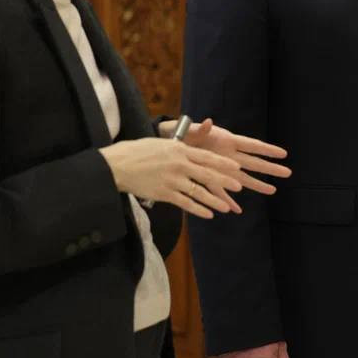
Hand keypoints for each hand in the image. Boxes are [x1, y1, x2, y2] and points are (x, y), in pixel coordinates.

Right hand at [100, 137, 246, 218]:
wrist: (118, 166)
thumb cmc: (138, 152)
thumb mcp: (162, 143)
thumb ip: (180, 147)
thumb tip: (192, 149)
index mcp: (180, 150)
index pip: (207, 157)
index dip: (223, 164)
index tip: (236, 168)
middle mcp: (179, 165)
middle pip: (207, 174)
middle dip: (225, 181)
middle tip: (239, 187)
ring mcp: (173, 180)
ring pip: (199, 192)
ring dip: (214, 200)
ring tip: (226, 207)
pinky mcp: (165, 194)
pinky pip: (186, 203)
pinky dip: (198, 209)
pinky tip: (208, 214)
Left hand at [177, 118, 289, 195]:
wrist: (168, 142)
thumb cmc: (181, 132)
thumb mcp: (189, 130)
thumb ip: (199, 129)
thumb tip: (207, 122)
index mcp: (226, 140)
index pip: (251, 145)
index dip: (266, 149)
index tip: (283, 153)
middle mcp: (228, 155)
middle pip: (253, 163)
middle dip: (270, 168)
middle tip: (287, 173)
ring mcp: (221, 167)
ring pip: (242, 178)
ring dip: (257, 185)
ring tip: (273, 191)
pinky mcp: (210, 177)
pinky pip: (221, 191)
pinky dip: (228, 200)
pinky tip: (236, 209)